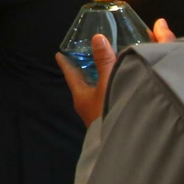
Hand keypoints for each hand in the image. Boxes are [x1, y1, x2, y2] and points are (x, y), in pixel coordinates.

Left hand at [55, 18, 176, 126]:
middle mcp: (88, 105)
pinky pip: (108, 97)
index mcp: (81, 96)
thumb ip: (104, 61)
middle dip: (86, 69)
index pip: (70, 74)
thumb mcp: (107, 82)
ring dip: (101, 79)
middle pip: (83, 83)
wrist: (124, 146)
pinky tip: (122, 85)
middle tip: (90, 55)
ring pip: (97, 91)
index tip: (59, 53)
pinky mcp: (111, 119)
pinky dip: (112, 87)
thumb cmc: (110, 112)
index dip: (66, 63)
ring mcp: (99, 113)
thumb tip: (97, 38)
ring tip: (108, 66)